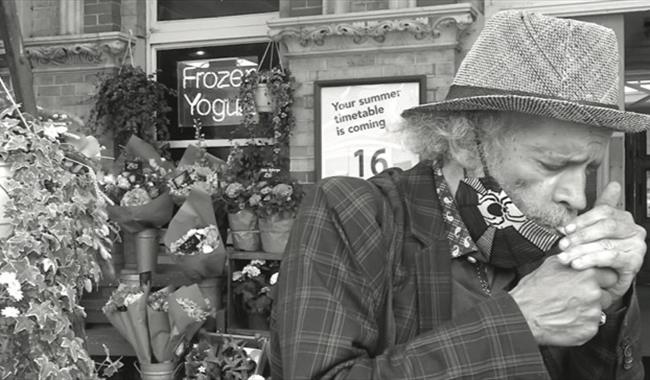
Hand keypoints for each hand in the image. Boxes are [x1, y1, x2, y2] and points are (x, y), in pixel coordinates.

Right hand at [510, 255, 616, 345]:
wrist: (522, 314)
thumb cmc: (532, 291)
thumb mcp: (550, 265)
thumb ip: (572, 261)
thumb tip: (581, 258)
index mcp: (586, 274)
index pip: (611, 275)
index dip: (601, 279)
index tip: (595, 283)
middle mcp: (593, 293)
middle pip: (607, 295)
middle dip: (596, 296)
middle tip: (577, 297)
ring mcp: (592, 313)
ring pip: (599, 311)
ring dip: (588, 310)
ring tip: (568, 308)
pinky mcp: (589, 330)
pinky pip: (592, 325)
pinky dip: (582, 324)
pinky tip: (566, 318)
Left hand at [557, 182, 645, 302]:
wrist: (605, 283)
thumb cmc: (599, 254)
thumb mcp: (596, 230)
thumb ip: (598, 211)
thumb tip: (613, 185)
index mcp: (623, 219)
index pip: (603, 211)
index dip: (582, 220)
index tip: (564, 228)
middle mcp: (633, 231)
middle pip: (606, 226)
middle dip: (580, 235)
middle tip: (563, 244)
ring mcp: (636, 246)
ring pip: (605, 243)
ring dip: (580, 250)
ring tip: (565, 256)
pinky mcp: (634, 262)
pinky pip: (610, 257)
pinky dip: (591, 260)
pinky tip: (578, 264)